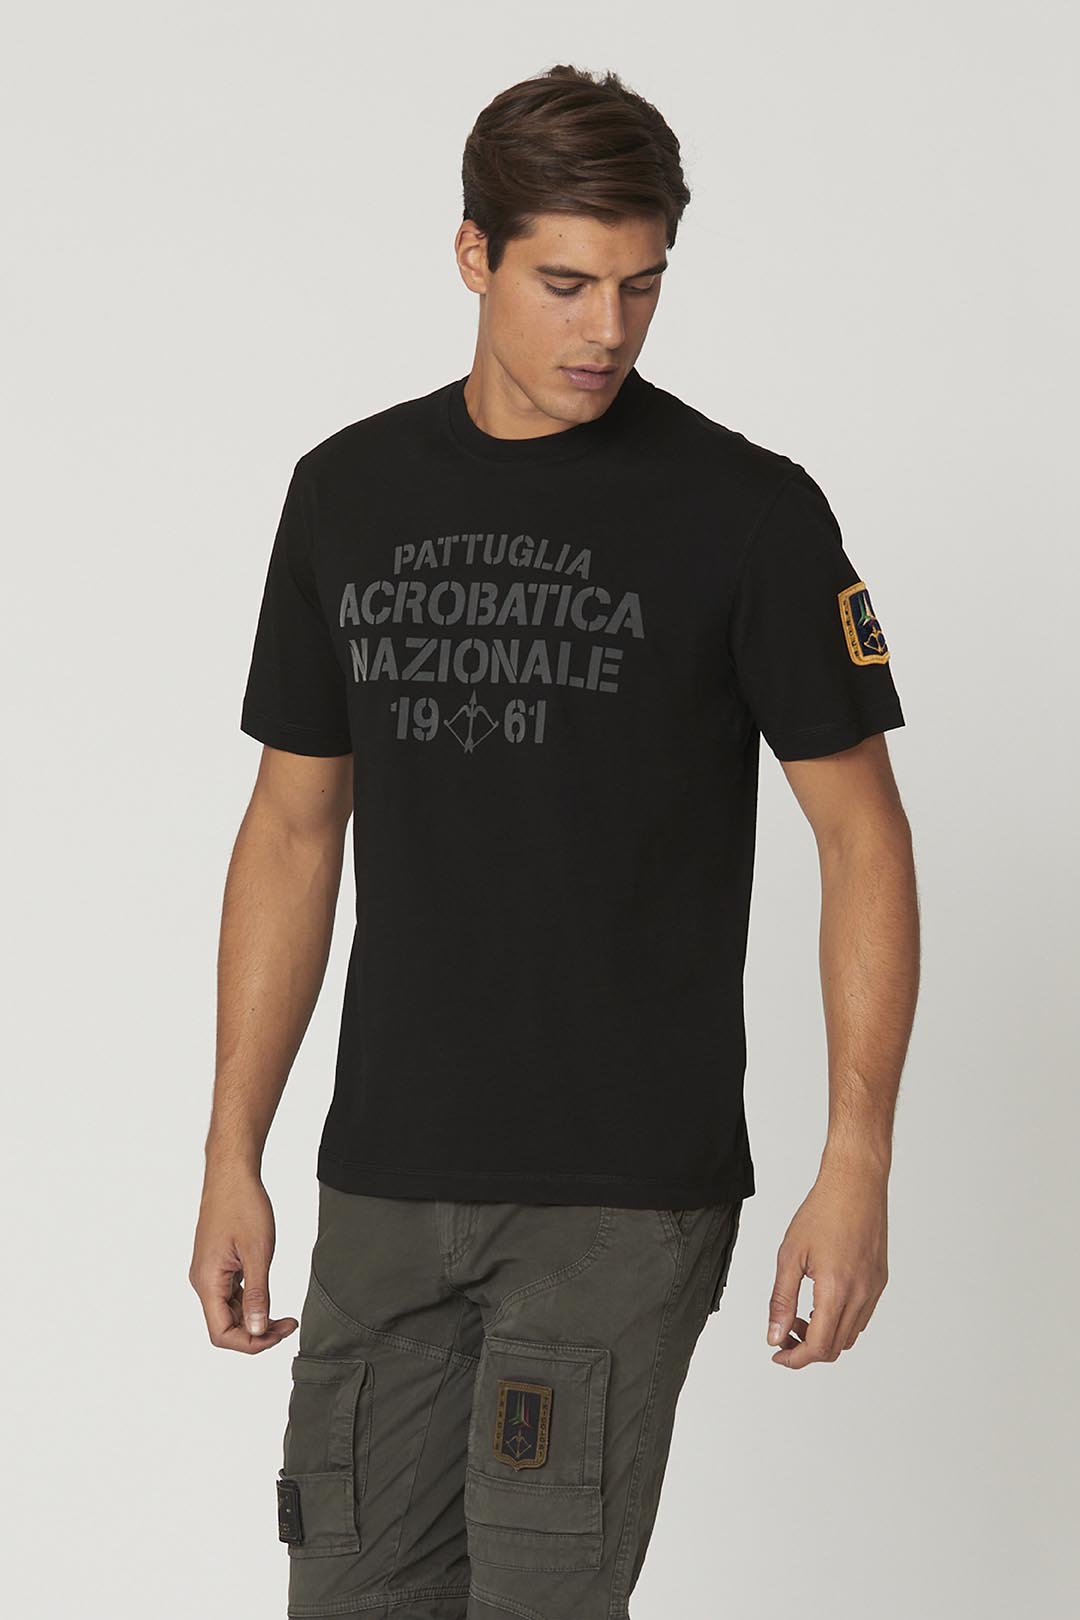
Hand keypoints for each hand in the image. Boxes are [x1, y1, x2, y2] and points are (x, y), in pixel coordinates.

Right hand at [189, 1163, 297, 1352]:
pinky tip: (268, 1296)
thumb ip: (257, 1295)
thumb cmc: (243, 1206)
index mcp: (207, 1282)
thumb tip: (256, 1331)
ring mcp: (209, 1272)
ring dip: (255, 1318)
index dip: (250, 1343)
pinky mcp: (217, 1264)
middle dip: (257, 1332)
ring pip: (229, 1311)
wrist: (232, 1174)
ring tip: (284, 1316)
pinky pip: (230, 1294)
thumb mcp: (257, 1252)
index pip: (222, 1333)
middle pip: (225, 1326)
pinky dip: (250, 1302)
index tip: (280, 1333)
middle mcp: (203, 1282)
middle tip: (289, 1325)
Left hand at [766, 1161, 888, 1367]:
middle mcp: (861, 1295)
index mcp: (836, 1290)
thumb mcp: (790, 1255)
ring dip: (824, 1336)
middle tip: (784, 1334)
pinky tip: (822, 1303)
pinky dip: (840, 1322)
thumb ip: (781, 1299)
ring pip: (850, 1335)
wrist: (856, 1185)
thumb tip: (774, 1334)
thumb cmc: (823, 1211)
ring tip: (800, 1315)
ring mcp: (874, 1289)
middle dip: (806, 1350)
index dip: (794, 1358)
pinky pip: (861, 1317)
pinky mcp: (880, 1281)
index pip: (817, 1347)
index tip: (777, 1353)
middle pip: (835, 1347)